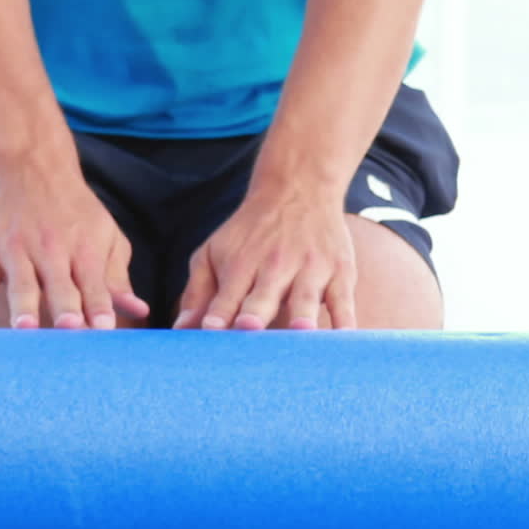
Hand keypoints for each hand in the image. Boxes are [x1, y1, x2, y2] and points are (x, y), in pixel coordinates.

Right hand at [0, 161, 149, 328]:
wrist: (34, 166)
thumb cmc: (76, 211)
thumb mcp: (107, 236)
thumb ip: (118, 277)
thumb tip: (139, 310)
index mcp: (85, 249)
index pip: (94, 284)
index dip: (99, 306)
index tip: (105, 327)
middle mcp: (51, 250)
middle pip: (59, 285)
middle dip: (65, 306)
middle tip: (70, 327)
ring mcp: (17, 249)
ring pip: (21, 283)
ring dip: (24, 306)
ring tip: (26, 327)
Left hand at [173, 185, 357, 329]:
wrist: (299, 188)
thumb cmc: (250, 232)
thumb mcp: (215, 251)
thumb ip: (198, 292)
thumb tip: (181, 330)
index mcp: (241, 264)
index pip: (227, 294)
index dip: (219, 312)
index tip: (211, 329)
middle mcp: (275, 267)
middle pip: (264, 296)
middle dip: (256, 312)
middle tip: (247, 327)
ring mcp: (310, 270)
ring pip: (306, 297)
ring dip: (302, 314)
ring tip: (301, 330)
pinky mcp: (340, 273)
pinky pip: (344, 301)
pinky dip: (346, 321)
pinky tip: (346, 340)